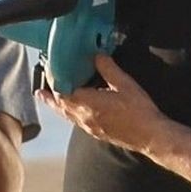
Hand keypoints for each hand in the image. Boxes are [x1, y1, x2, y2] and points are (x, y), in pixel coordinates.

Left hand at [39, 52, 171, 157]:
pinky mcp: (96, 133)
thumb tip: (97, 55)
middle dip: (49, 98)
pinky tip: (75, 111)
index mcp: (87, 103)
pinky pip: (76, 122)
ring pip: (66, 116)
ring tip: (51, 100)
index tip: (48, 75)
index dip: (53, 83)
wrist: (149, 136)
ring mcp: (88, 127)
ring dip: (57, 107)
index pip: (61, 92)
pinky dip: (69, 114)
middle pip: (59, 107)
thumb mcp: (124, 84)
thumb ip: (108, 68)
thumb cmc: (138, 112)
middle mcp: (83, 117)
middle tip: (41, 91)